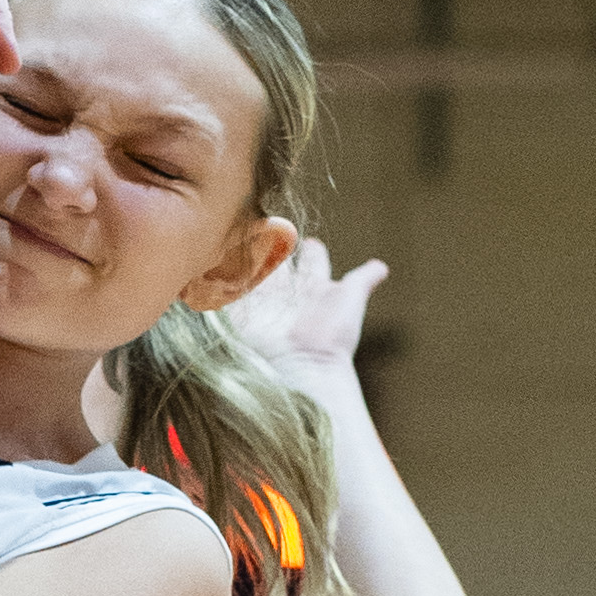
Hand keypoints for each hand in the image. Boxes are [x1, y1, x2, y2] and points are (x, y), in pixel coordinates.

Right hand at [224, 232, 384, 384]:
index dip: (313, 251)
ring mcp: (264, 305)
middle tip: (270, 228)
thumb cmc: (332, 336)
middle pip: (281, 266)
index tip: (312, 242)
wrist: (302, 367)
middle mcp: (289, 296)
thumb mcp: (351, 299)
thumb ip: (363, 280)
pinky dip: (220, 280)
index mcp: (315, 288)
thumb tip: (381, 267)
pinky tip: (214, 264)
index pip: (312, 263)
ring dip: (249, 258)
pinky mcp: (241, 315)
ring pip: (254, 275)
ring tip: (242, 239)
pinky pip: (228, 293)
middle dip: (276, 248)